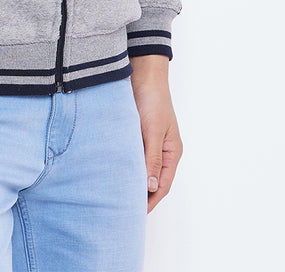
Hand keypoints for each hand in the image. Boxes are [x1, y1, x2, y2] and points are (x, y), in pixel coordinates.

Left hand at [130, 55, 182, 212]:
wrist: (142, 72)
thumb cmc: (152, 99)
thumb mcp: (152, 130)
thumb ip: (152, 158)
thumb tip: (150, 186)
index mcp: (172, 152)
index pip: (162, 185)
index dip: (150, 200)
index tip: (135, 213)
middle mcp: (162, 150)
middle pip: (152, 180)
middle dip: (140, 195)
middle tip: (122, 209)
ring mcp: (149, 142)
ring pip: (141, 168)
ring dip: (131, 180)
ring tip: (116, 194)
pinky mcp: (136, 134)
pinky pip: (132, 155)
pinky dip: (125, 165)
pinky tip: (112, 171)